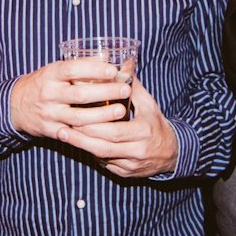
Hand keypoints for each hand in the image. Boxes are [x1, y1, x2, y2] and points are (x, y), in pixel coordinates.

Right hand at [10, 59, 131, 138]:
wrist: (15, 105)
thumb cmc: (43, 83)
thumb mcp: (55, 70)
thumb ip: (79, 65)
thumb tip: (107, 56)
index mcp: (50, 74)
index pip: (72, 69)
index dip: (93, 69)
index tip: (113, 70)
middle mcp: (49, 94)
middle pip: (80, 94)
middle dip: (105, 92)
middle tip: (125, 90)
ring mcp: (49, 113)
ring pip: (79, 117)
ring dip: (102, 115)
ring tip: (121, 111)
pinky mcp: (50, 130)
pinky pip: (73, 134)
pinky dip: (90, 134)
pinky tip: (106, 132)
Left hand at [60, 77, 178, 177]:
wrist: (172, 153)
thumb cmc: (156, 124)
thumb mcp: (148, 104)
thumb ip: (133, 85)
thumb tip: (124, 62)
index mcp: (144, 131)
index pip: (115, 130)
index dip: (94, 125)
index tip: (76, 114)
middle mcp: (138, 150)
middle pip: (104, 146)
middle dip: (81, 137)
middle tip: (63, 126)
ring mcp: (132, 165)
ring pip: (102, 157)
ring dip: (82, 146)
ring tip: (64, 134)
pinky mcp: (126, 173)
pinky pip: (105, 164)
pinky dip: (91, 153)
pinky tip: (78, 144)